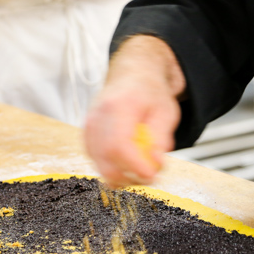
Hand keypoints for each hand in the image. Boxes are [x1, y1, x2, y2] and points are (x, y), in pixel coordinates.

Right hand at [84, 35, 185, 187]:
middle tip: (148, 176)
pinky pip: (96, 161)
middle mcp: (98, 116)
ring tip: (140, 167)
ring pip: (98, 164)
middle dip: (128, 176)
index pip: (119, 144)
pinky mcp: (87, 136)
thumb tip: (155, 163)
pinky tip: (127, 161)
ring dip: (121, 175)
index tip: (151, 175)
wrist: (132, 77)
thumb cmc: (149, 92)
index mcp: (119, 105)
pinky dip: (112, 168)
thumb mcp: (167, 112)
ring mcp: (89, 127)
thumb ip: (161, 139)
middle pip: (105, 159)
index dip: (134, 166)